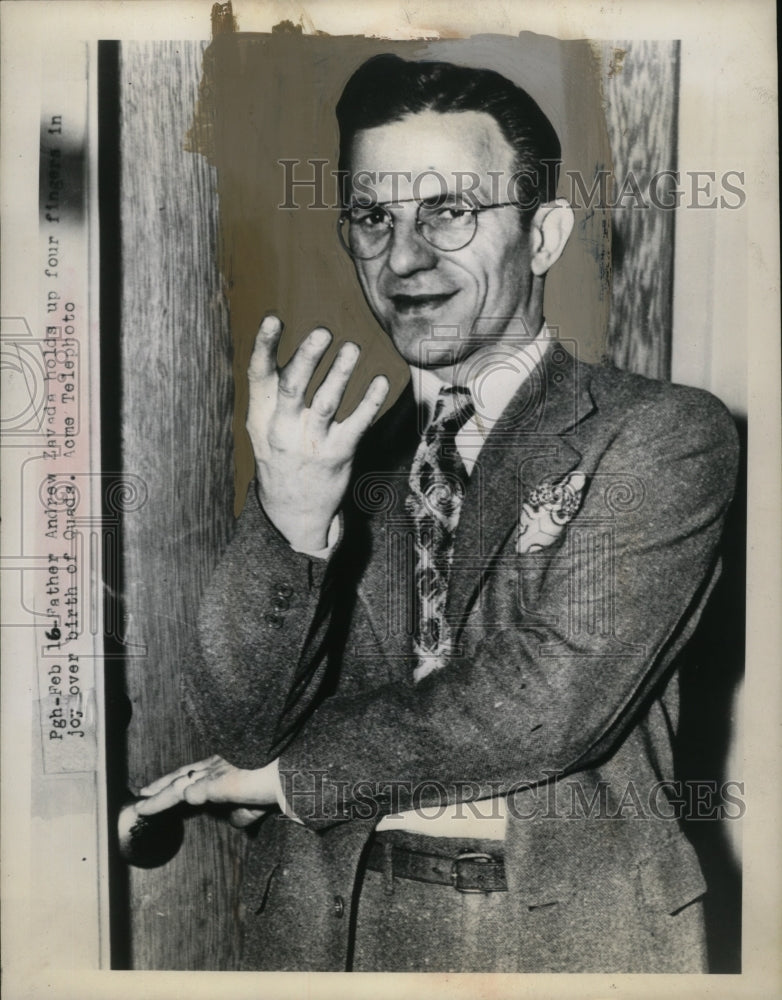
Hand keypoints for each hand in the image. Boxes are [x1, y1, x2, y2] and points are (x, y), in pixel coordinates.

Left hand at [135, 754, 279, 817]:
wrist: (291, 778)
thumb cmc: (277, 785)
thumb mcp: (254, 805)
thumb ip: (241, 812)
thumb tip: (231, 820)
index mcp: (225, 768)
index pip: (193, 774)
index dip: (174, 782)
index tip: (156, 789)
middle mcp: (217, 767)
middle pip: (181, 776)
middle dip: (160, 786)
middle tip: (142, 794)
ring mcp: (216, 773)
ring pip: (179, 785)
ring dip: (159, 797)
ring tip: (142, 804)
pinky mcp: (219, 782)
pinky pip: (192, 791)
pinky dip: (173, 797)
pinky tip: (161, 803)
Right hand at [246, 315, 389, 549]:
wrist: (291, 511)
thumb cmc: (280, 454)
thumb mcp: (262, 424)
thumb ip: (270, 387)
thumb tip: (274, 333)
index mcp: (261, 415)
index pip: (258, 376)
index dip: (263, 346)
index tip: (273, 319)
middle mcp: (283, 428)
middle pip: (293, 387)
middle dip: (307, 358)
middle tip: (322, 332)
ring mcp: (311, 443)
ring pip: (326, 403)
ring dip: (341, 374)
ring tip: (352, 348)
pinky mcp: (338, 456)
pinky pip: (357, 426)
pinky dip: (370, 402)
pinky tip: (380, 382)